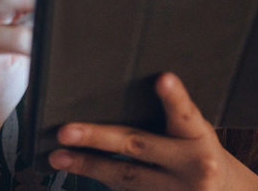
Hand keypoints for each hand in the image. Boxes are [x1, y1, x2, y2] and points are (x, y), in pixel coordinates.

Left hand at [47, 73, 257, 190]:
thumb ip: (172, 116)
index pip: (186, 114)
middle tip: (65, 130)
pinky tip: (76, 168)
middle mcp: (193, 167)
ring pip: (125, 176)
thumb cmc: (200, 151)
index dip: (174, 98)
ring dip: (87, 165)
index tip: (163, 79)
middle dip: (98, 139)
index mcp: (200, 138)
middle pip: (139, 147)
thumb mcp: (196, 131)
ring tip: (57, 156)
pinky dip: (100, 179)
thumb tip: (124, 89)